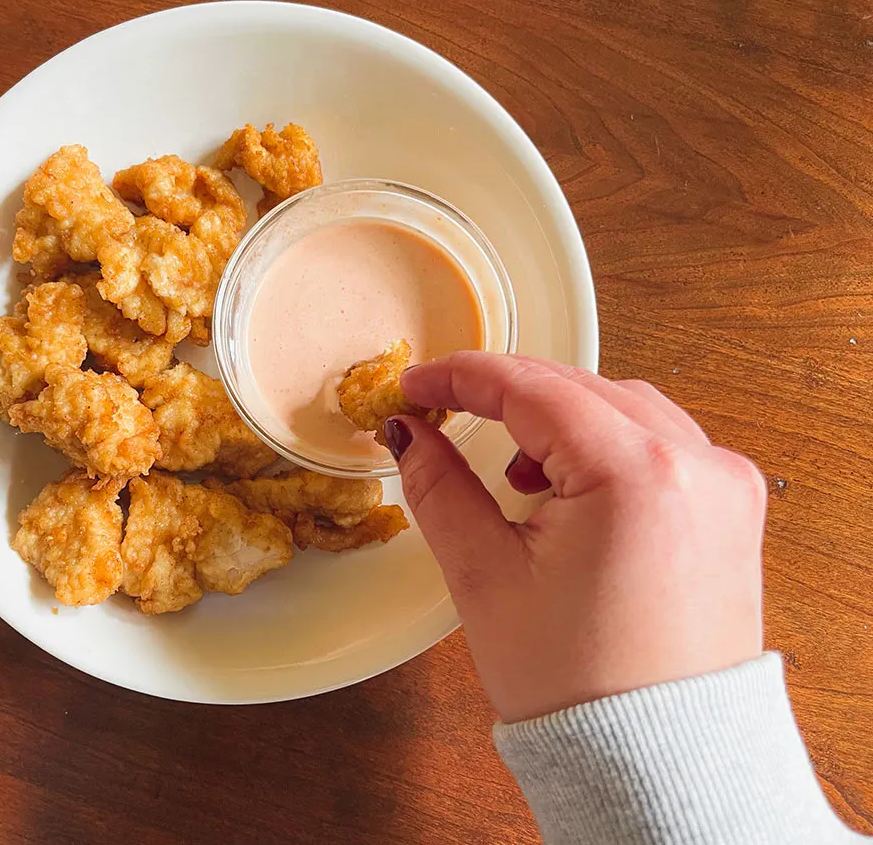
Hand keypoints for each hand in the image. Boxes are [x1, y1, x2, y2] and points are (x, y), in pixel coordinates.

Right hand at [386, 353, 765, 722]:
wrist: (657, 764)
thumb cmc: (581, 688)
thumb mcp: (485, 577)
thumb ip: (440, 486)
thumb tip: (411, 434)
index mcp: (637, 473)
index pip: (535, 388)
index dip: (463, 377)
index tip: (418, 382)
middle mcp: (697, 464)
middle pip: (581, 389)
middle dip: (508, 395)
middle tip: (443, 410)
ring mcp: (723, 486)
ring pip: (624, 409)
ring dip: (558, 420)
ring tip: (510, 471)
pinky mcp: (731, 511)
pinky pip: (661, 445)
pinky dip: (605, 447)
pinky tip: (566, 488)